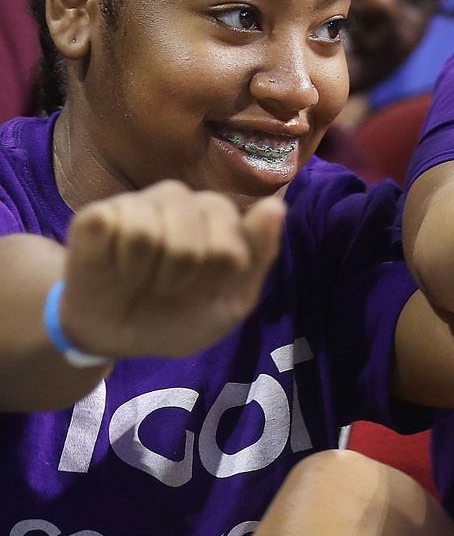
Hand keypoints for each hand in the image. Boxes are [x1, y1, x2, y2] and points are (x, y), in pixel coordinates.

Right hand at [57, 181, 284, 359]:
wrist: (118, 337)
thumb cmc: (180, 315)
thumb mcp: (232, 302)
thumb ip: (260, 255)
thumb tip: (275, 206)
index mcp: (220, 216)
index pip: (230, 251)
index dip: (211, 283)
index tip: (201, 290)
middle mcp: (182, 199)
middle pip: (188, 244)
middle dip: (176, 281)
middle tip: (166, 286)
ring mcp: (139, 202)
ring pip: (144, 234)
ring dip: (141, 274)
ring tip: (138, 277)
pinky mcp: (97, 213)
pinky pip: (106, 228)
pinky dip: (108, 261)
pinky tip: (111, 265)